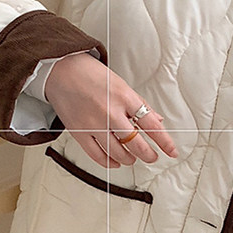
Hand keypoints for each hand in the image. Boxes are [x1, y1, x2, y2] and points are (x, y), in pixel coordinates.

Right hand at [44, 53, 177, 167]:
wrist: (60, 70)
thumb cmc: (91, 75)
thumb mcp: (122, 85)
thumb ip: (140, 104)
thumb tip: (157, 120)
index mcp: (124, 97)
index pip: (151, 125)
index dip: (165, 142)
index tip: (172, 151)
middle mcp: (110, 112)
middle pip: (135, 143)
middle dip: (148, 154)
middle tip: (152, 157)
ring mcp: (94, 124)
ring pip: (118, 153)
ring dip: (130, 159)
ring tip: (133, 157)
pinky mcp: (79, 132)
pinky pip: (98, 155)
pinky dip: (110, 162)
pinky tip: (116, 161)